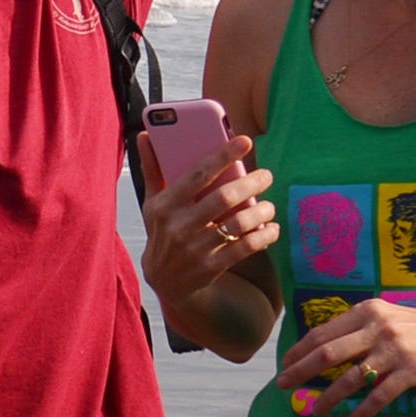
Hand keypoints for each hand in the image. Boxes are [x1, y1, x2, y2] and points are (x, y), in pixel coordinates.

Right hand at [138, 134, 279, 309]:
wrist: (164, 281)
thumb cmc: (163, 233)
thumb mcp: (152, 203)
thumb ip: (152, 170)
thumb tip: (145, 136)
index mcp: (165, 205)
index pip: (197, 175)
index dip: (223, 156)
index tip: (245, 141)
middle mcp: (179, 225)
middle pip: (224, 198)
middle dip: (252, 183)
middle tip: (266, 176)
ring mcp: (195, 248)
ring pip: (238, 224)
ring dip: (261, 211)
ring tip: (269, 205)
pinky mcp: (211, 266)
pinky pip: (245, 247)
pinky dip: (264, 236)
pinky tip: (270, 228)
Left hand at [275, 292, 415, 416]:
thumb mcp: (389, 316)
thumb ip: (360, 327)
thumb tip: (325, 347)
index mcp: (367, 312)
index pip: (322, 332)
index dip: (299, 350)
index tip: (285, 364)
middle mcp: (377, 328)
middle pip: (327, 353)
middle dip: (300, 371)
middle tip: (282, 386)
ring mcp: (395, 350)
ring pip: (350, 378)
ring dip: (329, 397)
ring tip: (316, 410)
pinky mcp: (412, 371)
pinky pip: (379, 395)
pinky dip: (363, 411)